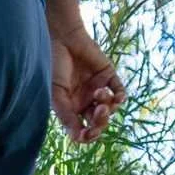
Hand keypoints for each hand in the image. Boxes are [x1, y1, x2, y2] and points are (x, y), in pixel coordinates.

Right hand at [49, 17, 124, 142]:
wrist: (62, 39)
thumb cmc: (53, 66)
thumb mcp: (56, 94)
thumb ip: (66, 115)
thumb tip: (76, 136)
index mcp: (70, 109)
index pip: (82, 130)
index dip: (87, 136)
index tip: (88, 134)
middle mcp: (85, 102)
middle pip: (98, 122)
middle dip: (101, 122)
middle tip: (99, 112)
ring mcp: (97, 90)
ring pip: (110, 109)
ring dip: (108, 106)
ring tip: (100, 94)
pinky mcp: (109, 76)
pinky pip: (119, 91)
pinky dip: (120, 97)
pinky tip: (117, 97)